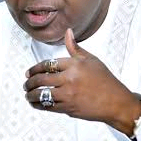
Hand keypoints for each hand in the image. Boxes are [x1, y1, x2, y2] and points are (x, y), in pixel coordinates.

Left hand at [24, 28, 140, 134]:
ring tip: (28, 94)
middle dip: (29, 82)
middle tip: (26, 83)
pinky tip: (35, 103)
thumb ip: (75, 48)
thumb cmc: (105, 80)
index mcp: (73, 65)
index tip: (29, 72)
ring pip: (42, 94)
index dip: (35, 68)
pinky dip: (39, 105)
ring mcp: (68, 94)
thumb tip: (68, 32)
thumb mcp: (91, 60)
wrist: (115, 102)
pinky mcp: (68, 108)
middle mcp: (69, 79)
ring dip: (31, 94)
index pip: (47, 64)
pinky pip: (48, 106)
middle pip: (41, 79)